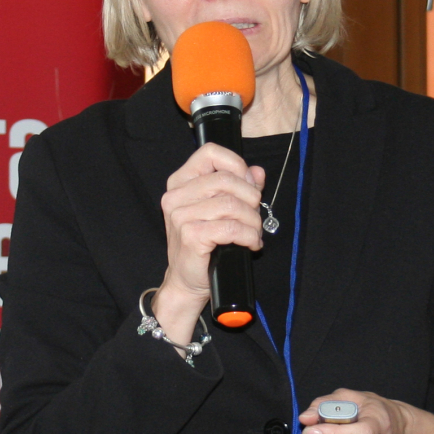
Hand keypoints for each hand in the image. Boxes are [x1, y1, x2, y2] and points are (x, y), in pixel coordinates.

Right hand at [150, 144, 264, 342]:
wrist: (187, 280)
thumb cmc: (203, 245)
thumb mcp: (221, 210)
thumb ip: (239, 187)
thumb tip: (257, 172)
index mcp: (180, 182)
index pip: (210, 153)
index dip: (237, 164)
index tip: (249, 185)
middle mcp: (176, 196)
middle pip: (226, 179)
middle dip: (251, 198)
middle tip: (256, 216)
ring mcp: (180, 215)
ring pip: (231, 204)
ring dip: (252, 221)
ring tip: (254, 233)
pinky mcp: (190, 235)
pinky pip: (231, 227)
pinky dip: (248, 236)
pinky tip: (250, 244)